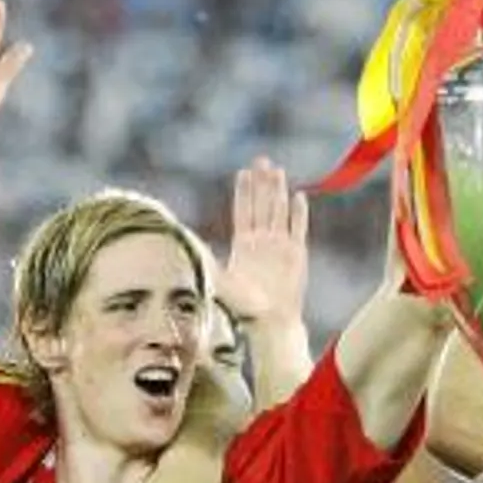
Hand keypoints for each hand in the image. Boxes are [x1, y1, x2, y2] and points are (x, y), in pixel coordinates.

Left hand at [217, 158, 309, 329]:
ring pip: (279, 212)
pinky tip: (299, 196)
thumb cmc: (243, 307)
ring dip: (278, 191)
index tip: (243, 172)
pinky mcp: (297, 255)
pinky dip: (298, 213)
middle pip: (262, 205)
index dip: (244, 192)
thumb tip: (184, 250)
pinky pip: (298, 229)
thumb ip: (205, 264)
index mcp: (244, 245)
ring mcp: (280, 246)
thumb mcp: (219, 282)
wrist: (270, 321)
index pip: (243, 211)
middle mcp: (262, 241)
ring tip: (278, 171)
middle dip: (261, 183)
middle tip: (261, 160)